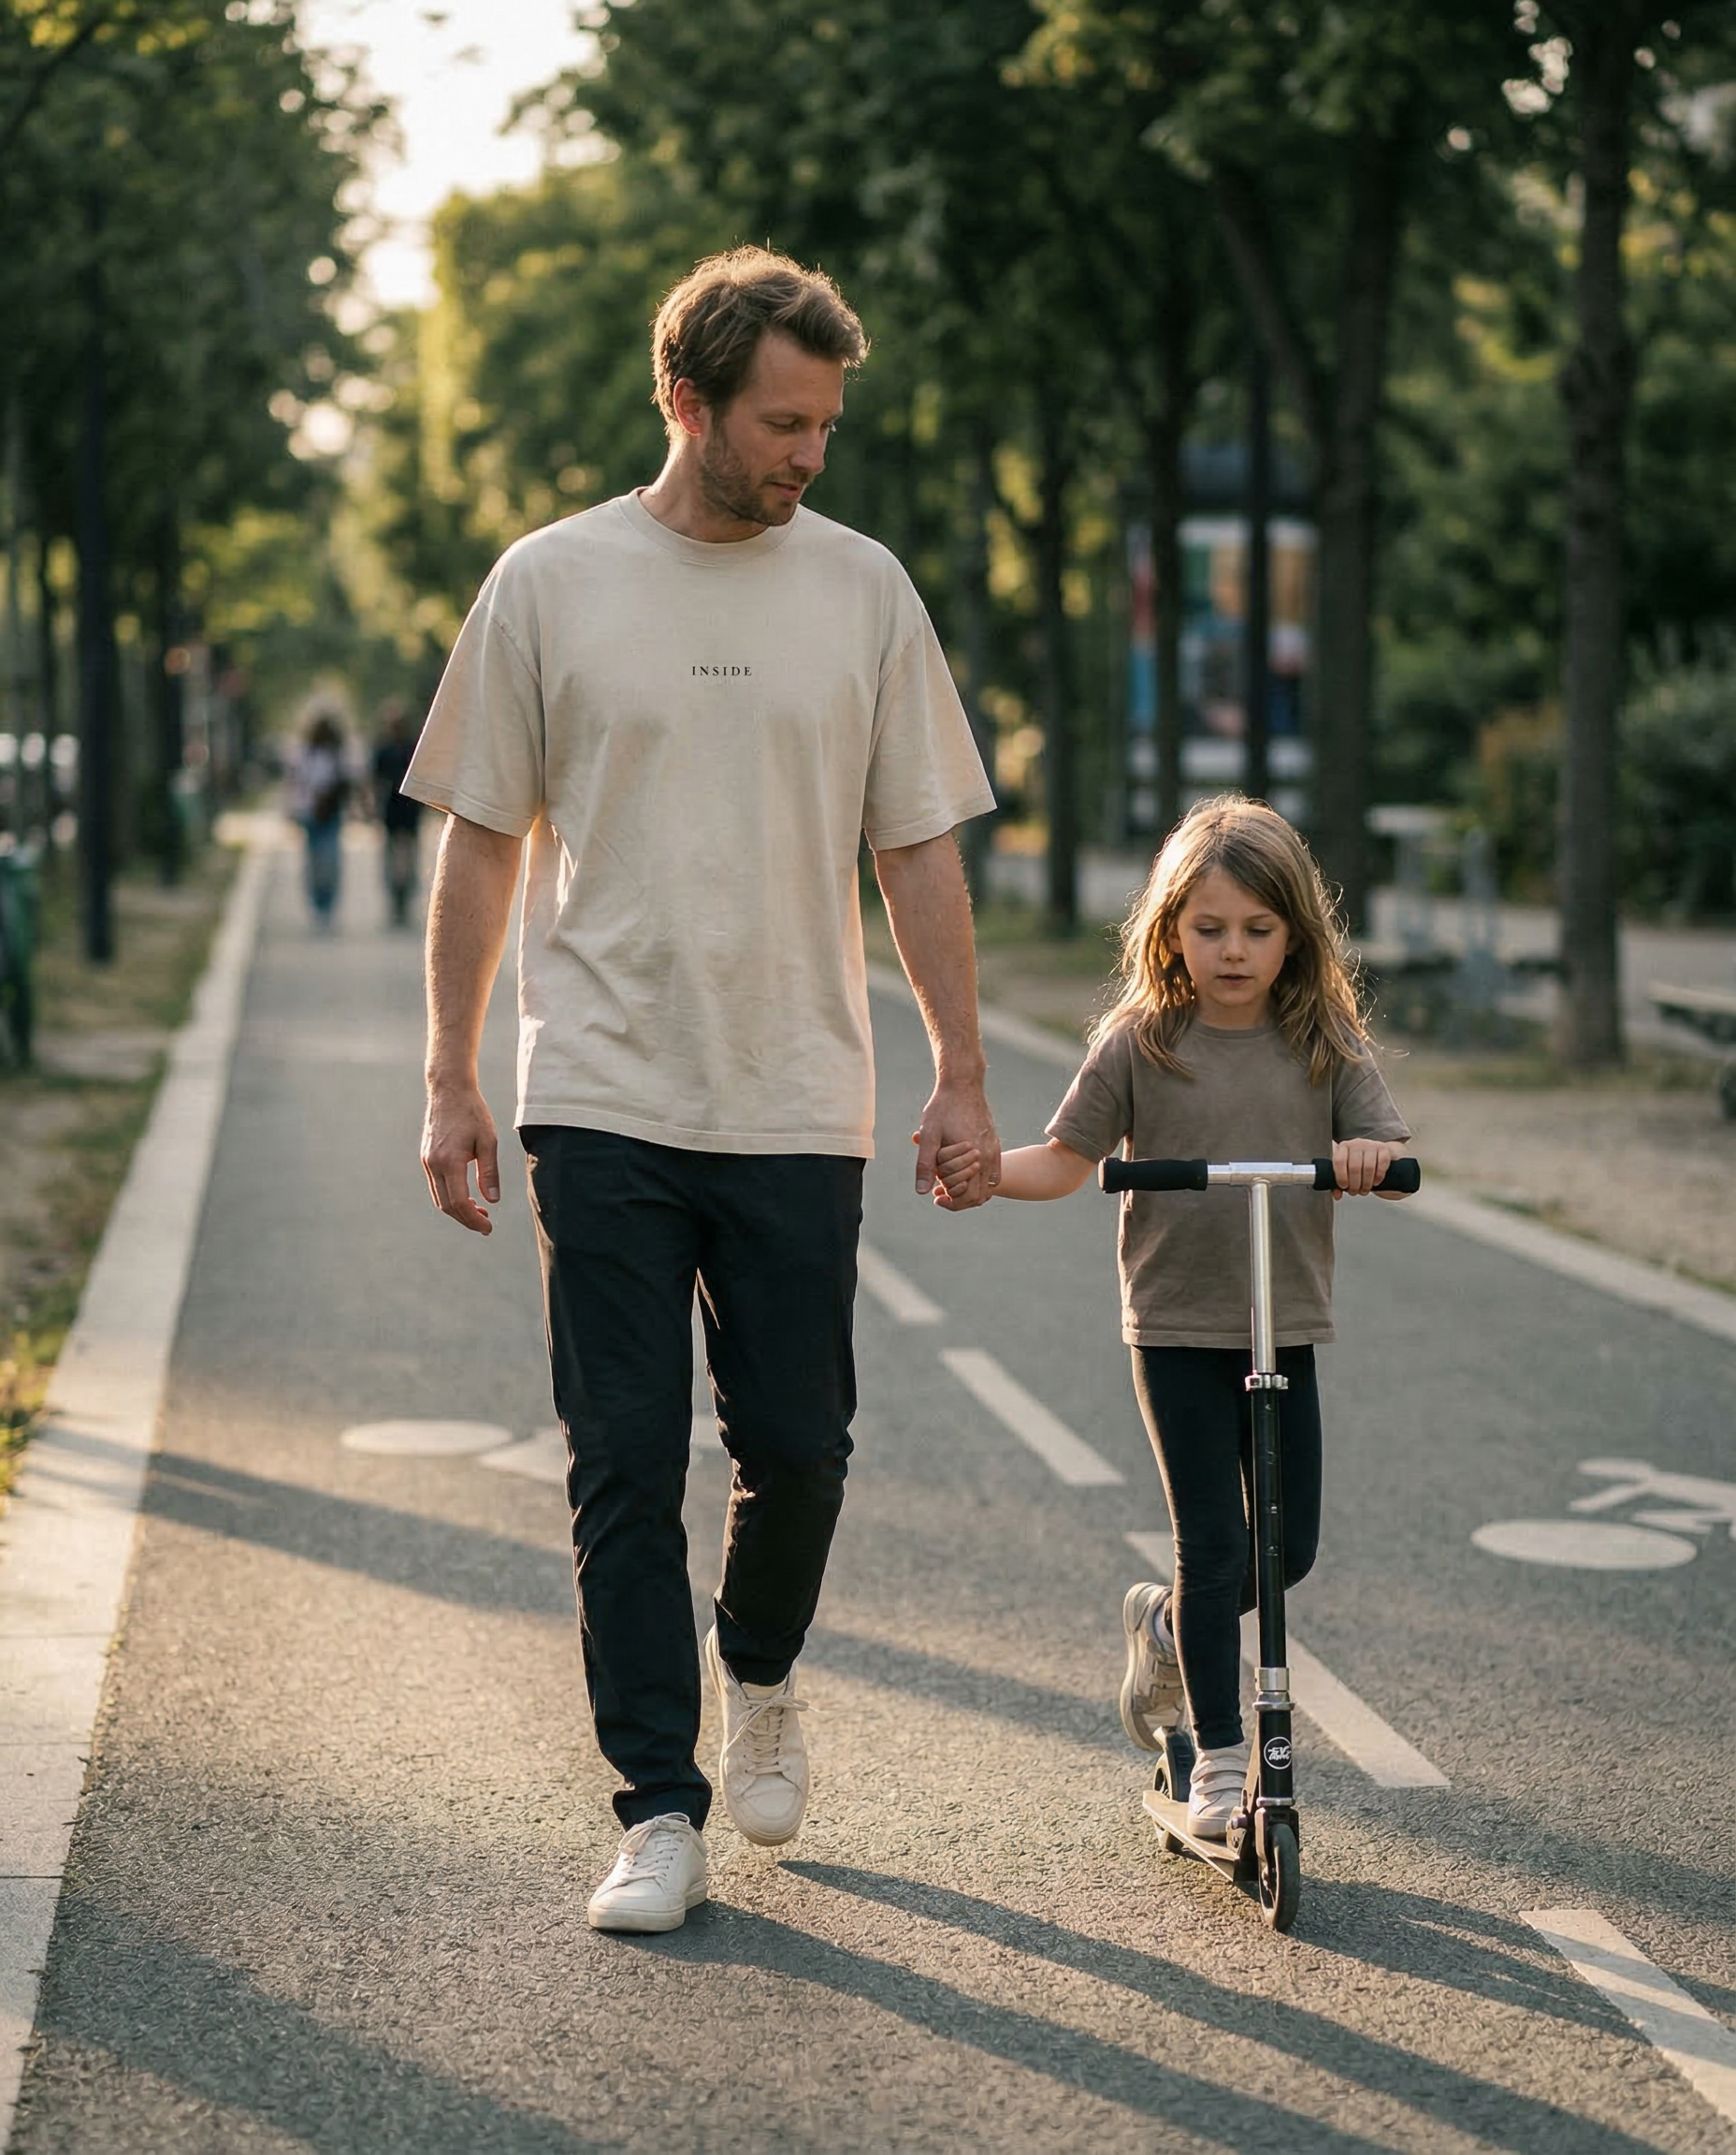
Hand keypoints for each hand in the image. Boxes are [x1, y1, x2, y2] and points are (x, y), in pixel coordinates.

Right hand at [422, 1078, 500, 1233]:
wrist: (449, 1090)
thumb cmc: (472, 1112)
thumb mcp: (488, 1141)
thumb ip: (489, 1172)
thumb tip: (492, 1201)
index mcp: (449, 1161)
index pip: (458, 1203)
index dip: (472, 1220)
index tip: (487, 1228)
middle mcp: (434, 1164)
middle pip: (446, 1205)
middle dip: (465, 1219)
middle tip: (485, 1225)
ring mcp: (427, 1161)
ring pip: (439, 1197)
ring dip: (457, 1209)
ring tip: (479, 1212)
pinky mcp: (426, 1157)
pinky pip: (436, 1185)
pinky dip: (450, 1196)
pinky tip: (467, 1196)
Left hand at [912, 1075, 999, 1207]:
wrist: (963, 1083)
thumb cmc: (943, 1108)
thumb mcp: (930, 1135)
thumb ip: (925, 1165)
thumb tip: (921, 1191)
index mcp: (974, 1157)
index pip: (969, 1197)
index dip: (952, 1203)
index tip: (936, 1196)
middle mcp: (988, 1156)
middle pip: (980, 1195)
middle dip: (960, 1199)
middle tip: (941, 1193)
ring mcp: (994, 1150)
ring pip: (989, 1185)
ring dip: (971, 1190)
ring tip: (951, 1185)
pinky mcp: (994, 1143)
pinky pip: (993, 1172)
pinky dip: (980, 1179)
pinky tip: (963, 1173)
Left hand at [1331, 1137, 1401, 1199]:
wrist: (1376, 1155)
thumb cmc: (1358, 1164)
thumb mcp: (1345, 1171)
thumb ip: (1338, 1183)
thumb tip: (1337, 1195)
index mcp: (1343, 1147)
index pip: (1339, 1160)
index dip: (1341, 1176)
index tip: (1343, 1186)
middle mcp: (1356, 1144)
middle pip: (1354, 1166)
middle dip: (1354, 1184)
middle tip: (1355, 1192)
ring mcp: (1371, 1145)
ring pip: (1368, 1167)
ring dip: (1366, 1183)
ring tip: (1364, 1190)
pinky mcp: (1384, 1149)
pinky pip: (1382, 1164)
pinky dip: (1378, 1177)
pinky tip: (1375, 1183)